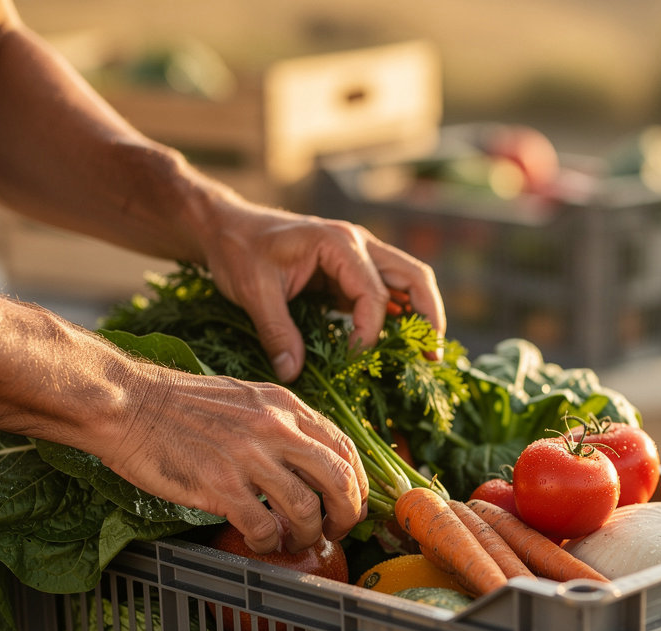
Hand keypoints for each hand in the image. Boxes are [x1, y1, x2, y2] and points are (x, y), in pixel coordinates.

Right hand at [100, 364, 367, 552]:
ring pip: (306, 510)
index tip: (351, 503)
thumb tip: (312, 459)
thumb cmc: (180, 404)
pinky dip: (267, 544)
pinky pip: (263, 528)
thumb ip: (282, 424)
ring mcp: (249, 457)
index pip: (345, 449)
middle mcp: (275, 428)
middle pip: (340, 481)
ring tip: (292, 540)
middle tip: (336, 531)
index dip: (358, 484)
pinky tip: (258, 543)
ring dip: (306, 535)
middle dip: (347, 515)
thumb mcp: (246, 398)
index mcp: (285, 406)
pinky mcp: (220, 485)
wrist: (127, 403)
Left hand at [195, 205, 445, 381]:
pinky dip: (400, 317)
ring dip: (422, 315)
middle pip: (413, 276)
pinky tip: (401, 345)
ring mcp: (358, 257)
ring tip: (428, 354)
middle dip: (429, 316)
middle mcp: (358, 244)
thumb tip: (293, 373)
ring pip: (408, 282)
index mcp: (338, 243)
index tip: (354, 358)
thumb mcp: (252, 290)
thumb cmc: (238, 249)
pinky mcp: (351, 274)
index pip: (374, 292)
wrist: (226, 227)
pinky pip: (387, 293)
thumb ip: (275, 331)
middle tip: (433, 356)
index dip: (370, 330)